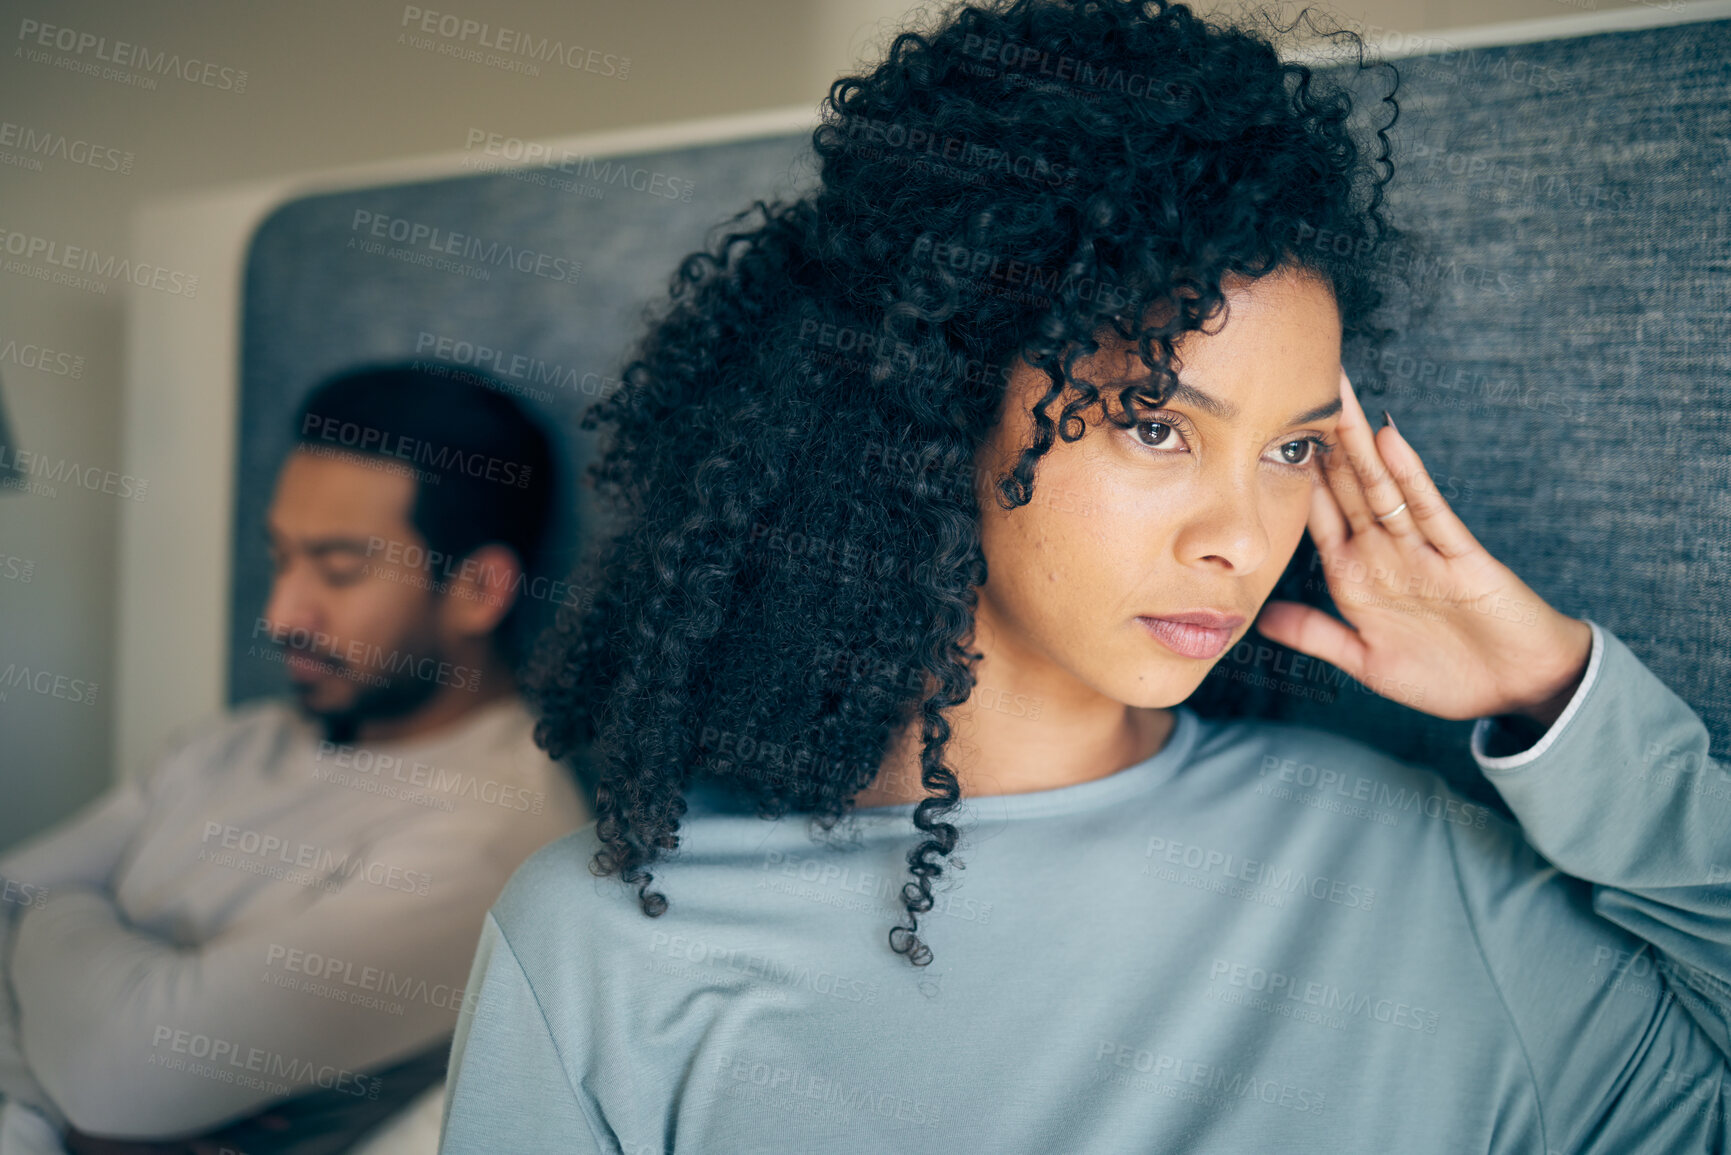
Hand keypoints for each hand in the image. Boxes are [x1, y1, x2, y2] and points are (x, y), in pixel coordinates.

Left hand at [1253, 370, 1591, 727]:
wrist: (1518, 689)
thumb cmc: (1447, 675)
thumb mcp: (1368, 661)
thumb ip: (1318, 634)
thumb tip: (1261, 618)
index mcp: (1356, 574)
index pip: (1317, 513)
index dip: (1292, 475)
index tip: (1263, 432)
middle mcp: (1385, 552)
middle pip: (1346, 484)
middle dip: (1323, 438)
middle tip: (1295, 384)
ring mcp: (1422, 550)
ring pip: (1382, 485)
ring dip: (1358, 441)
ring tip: (1335, 394)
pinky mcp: (1461, 557)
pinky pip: (1429, 511)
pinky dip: (1410, 476)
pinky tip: (1390, 440)